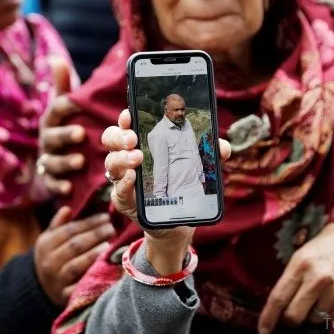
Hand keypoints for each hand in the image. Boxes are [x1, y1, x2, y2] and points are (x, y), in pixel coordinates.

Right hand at [34, 206, 115, 304]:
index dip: (89, 223)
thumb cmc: (52, 256)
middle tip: (112, 228)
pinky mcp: (64, 296)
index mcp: (45, 244)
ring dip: (93, 255)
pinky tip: (105, 269)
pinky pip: (79, 287)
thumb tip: (67, 208)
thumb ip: (58, 224)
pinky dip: (91, 278)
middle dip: (95, 235)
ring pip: (76, 266)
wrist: (41, 288)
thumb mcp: (49, 238)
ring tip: (109, 245)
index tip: (106, 217)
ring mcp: (57, 280)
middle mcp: (49, 262)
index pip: (70, 230)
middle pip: (75, 246)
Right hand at [38, 60, 84, 194]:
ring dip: (65, 162)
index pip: (56, 110)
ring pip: (52, 161)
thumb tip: (56, 59)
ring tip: (79, 162)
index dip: (65, 106)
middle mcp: (47, 139)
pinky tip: (70, 188)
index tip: (77, 103)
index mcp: (52, 119)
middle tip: (82, 134)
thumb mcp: (64, 106)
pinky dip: (59, 186)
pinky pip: (52, 183)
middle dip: (66, 135)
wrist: (53, 156)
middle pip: (53, 136)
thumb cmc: (63, 126)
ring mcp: (47, 159)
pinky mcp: (50, 179)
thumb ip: (63, 86)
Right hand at [102, 109, 230, 275]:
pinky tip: (134, 177)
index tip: (129, 114)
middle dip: (120, 136)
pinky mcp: (125, 201)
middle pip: (110, 139)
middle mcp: (127, 157)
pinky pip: (118, 191)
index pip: (126, 125)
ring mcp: (123, 179)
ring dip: (123, 158)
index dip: (124, 118)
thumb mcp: (198, 164)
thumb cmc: (183, 182)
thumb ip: (210, 153)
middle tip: (133, 139)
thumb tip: (223, 147)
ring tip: (137, 158)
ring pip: (112, 164)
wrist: (179, 218)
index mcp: (141, 142)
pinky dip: (124, 183)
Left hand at [257, 215, 333, 333]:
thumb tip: (281, 295)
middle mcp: (316, 278)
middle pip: (294, 314)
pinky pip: (331, 316)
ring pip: (314, 318)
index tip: (263, 330)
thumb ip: (294, 271)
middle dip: (289, 320)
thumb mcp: (306, 249)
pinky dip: (328, 311)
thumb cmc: (333, 242)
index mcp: (300, 263)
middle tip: (291, 315)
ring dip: (311, 313)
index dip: (268, 316)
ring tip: (318, 295)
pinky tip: (332, 295)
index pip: (279, 296)